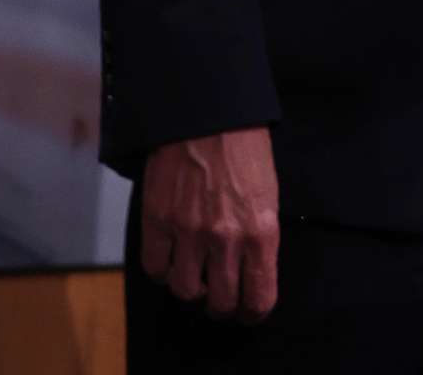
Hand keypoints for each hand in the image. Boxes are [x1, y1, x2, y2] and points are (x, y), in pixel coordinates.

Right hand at [140, 127, 278, 320]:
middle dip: (221, 304)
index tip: (248, 310)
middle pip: (219, 301)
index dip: (252, 311)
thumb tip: (251, 270)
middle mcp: (226, 238)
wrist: (208, 111)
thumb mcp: (268, 194)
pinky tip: (170, 257)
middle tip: (219, 295)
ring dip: (190, 288)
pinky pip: (155, 268)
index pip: (259, 298)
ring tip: (193, 274)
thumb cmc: (244, 148)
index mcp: (261, 231)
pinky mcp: (158, 219)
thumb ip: (259, 236)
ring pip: (185, 291)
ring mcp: (189, 230)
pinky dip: (161, 270)